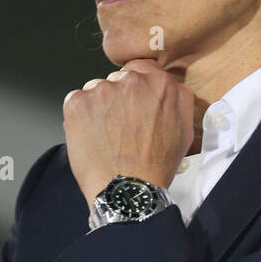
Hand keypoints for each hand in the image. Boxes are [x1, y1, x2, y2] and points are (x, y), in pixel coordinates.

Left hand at [62, 59, 194, 208]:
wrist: (127, 190)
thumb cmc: (155, 167)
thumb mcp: (183, 131)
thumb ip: (179, 100)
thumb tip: (170, 87)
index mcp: (159, 83)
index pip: (141, 71)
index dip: (136, 91)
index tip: (134, 106)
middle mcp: (131, 81)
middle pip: (118, 80)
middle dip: (118, 99)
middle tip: (121, 128)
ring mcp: (101, 90)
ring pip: (96, 90)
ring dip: (98, 107)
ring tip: (106, 136)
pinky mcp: (78, 103)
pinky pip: (76, 102)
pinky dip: (80, 117)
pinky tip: (91, 137)